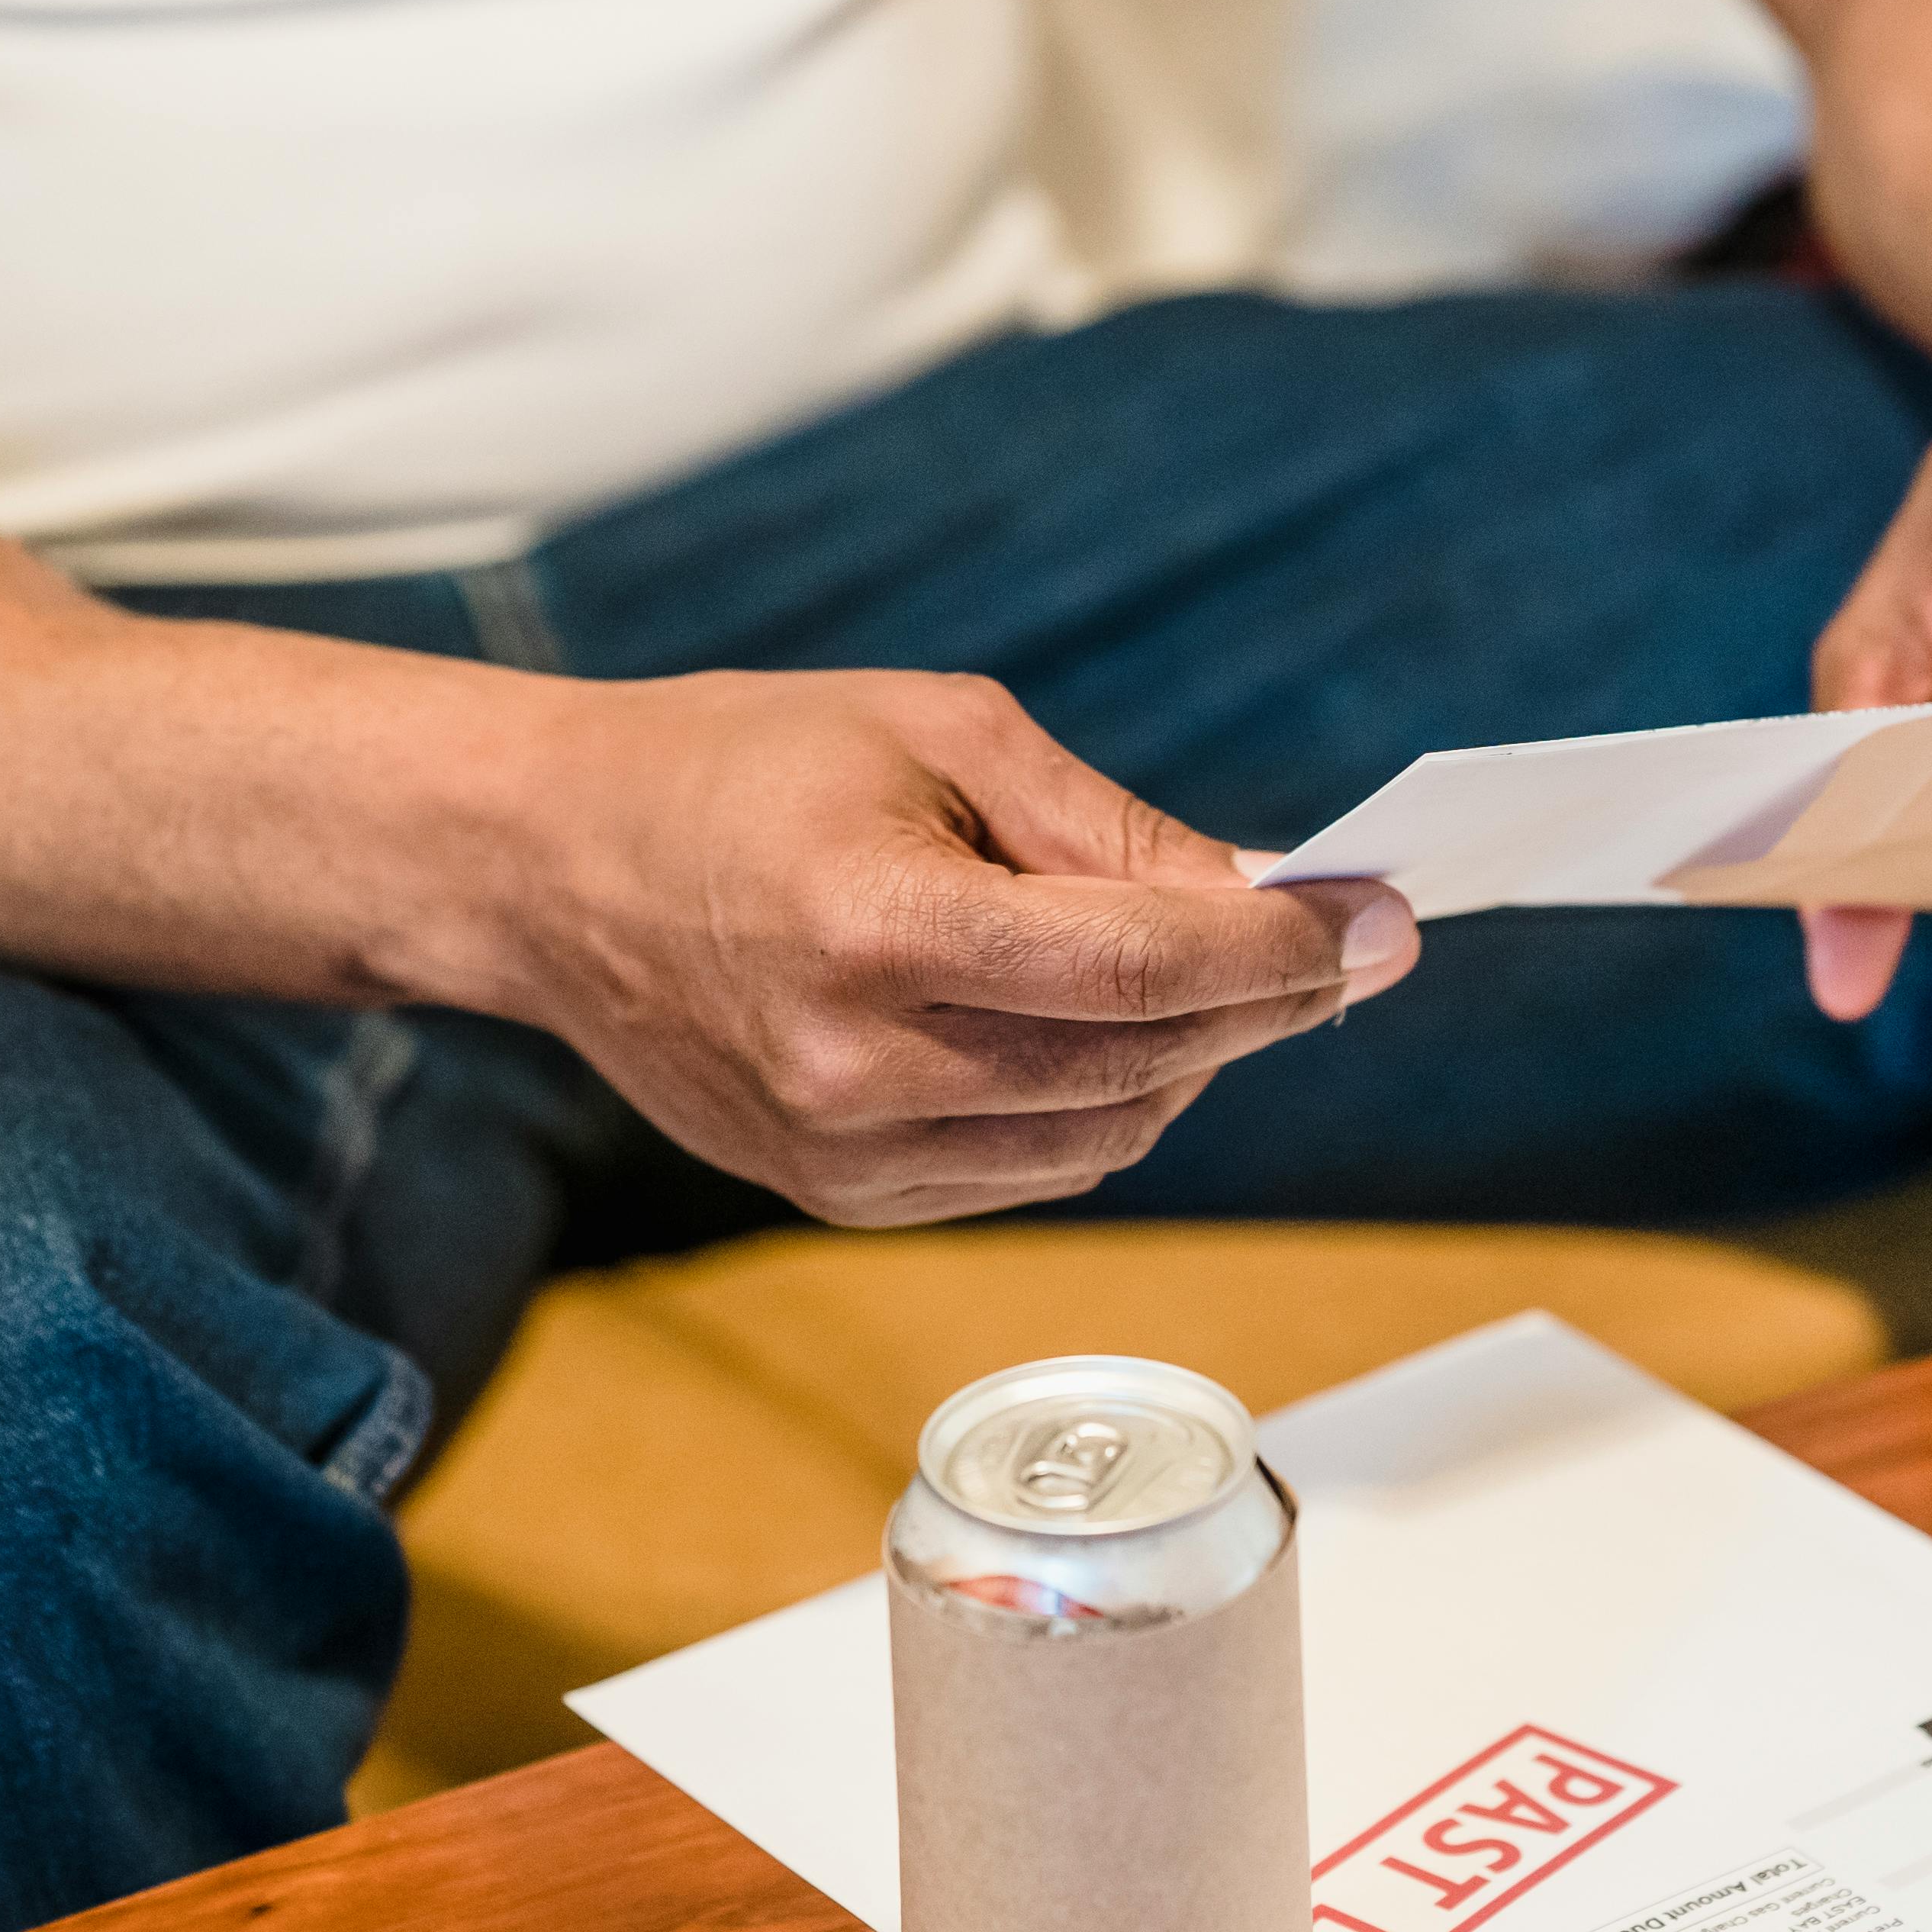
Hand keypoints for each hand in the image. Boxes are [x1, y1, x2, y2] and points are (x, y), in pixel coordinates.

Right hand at [463, 669, 1416, 1225]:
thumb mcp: (938, 732)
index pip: (1144, 965)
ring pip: (1110, 1137)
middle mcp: (861, 1065)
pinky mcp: (840, 1198)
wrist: (551, 869)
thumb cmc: (744, 766)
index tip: (1381, 923)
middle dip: (1266, 1001)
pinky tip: (1093, 1031)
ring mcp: (846, 1153)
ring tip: (1201, 973)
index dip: (1285, 948)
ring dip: (1191, 1058)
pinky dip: (1101, 1106)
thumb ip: (1111, 829)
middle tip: (1337, 943)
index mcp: (880, 926)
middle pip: (1146, 1061)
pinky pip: (1036, 1173)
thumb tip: (1268, 900)